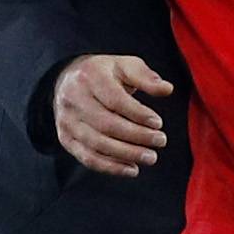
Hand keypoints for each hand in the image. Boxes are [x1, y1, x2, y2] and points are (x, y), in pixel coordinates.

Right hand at [52, 53, 173, 176]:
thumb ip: (146, 77)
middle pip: (107, 124)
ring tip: (150, 157)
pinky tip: (131, 169)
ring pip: (97, 143)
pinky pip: (88, 158)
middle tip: (160, 141)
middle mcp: (73, 98)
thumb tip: (167, 89)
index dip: (138, 114)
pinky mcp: (65, 138)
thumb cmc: (104, 73)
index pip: (115, 100)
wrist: (68, 79)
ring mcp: (67, 120)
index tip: (158, 123)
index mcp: (90, 76)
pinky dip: (111, 167)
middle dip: (137, 136)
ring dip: (127, 154)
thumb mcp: (125, 65)